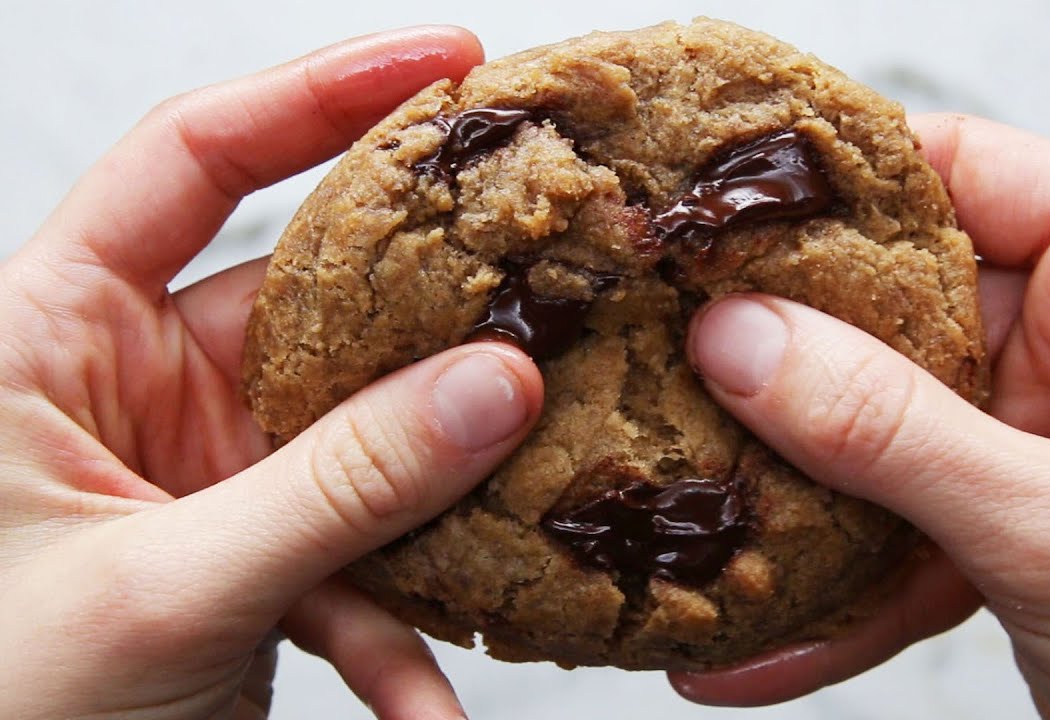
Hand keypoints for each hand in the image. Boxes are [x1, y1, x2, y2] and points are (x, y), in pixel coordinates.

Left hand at [0, 27, 544, 719]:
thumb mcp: (161, 588)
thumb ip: (337, 489)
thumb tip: (493, 388)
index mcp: (50, 334)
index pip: (191, 159)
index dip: (316, 95)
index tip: (442, 64)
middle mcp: (134, 385)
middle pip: (313, 298)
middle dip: (427, 307)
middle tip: (541, 275)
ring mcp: (204, 472)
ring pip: (357, 437)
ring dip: (435, 491)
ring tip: (525, 495)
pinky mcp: (250, 553)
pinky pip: (351, 561)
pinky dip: (398, 626)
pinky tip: (426, 698)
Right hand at [670, 114, 1049, 718]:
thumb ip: (896, 433)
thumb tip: (741, 343)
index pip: (968, 175)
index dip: (837, 189)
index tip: (715, 217)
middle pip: (901, 307)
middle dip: (785, 361)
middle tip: (664, 372)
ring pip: (885, 429)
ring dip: (793, 492)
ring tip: (685, 518)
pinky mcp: (1018, 525)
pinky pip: (902, 533)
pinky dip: (836, 590)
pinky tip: (752, 643)